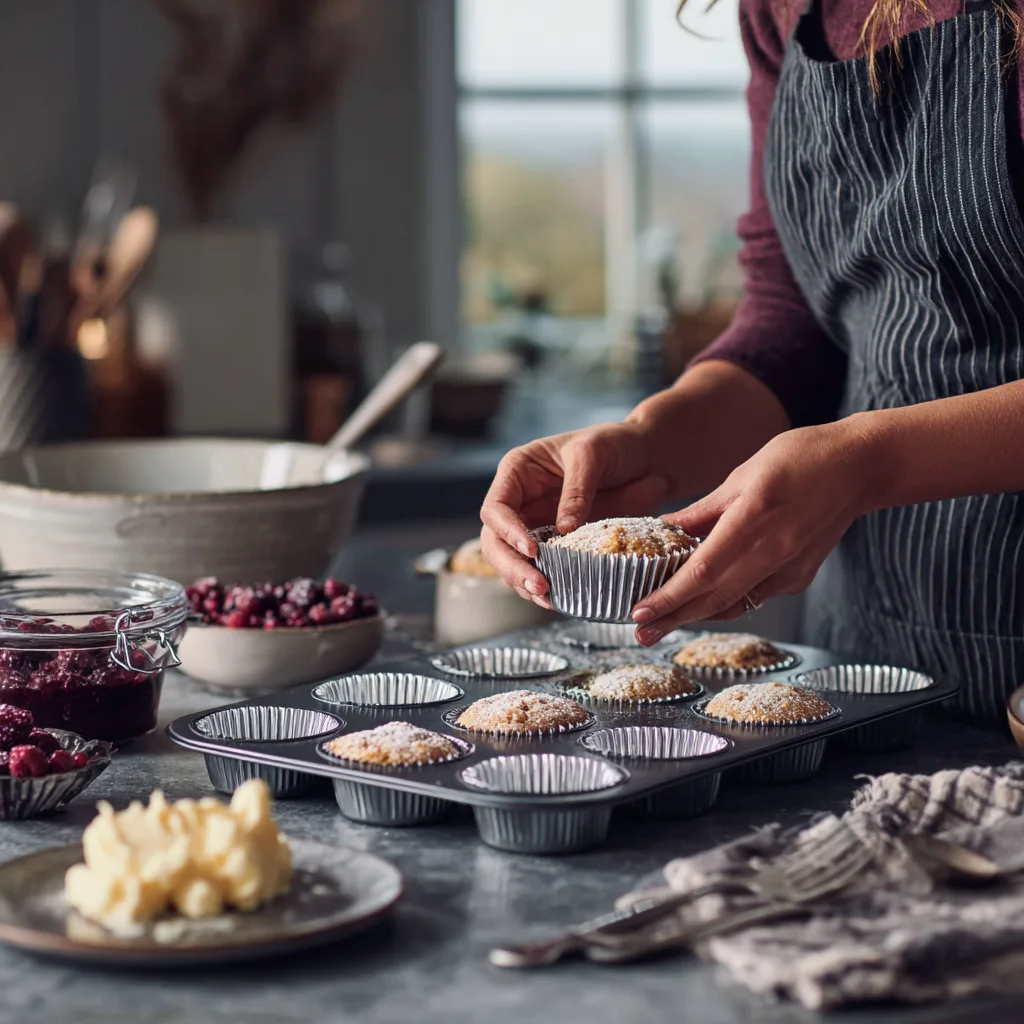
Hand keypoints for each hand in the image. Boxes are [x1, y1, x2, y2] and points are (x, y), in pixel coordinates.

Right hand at [480, 422, 671, 605]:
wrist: (646, 458)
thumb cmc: (615, 444)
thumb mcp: (593, 454)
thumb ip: (576, 490)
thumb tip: (563, 530)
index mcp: (518, 473)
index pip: (496, 508)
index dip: (507, 531)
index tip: (532, 550)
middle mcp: (520, 502)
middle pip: (495, 542)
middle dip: (512, 567)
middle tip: (539, 586)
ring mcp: (536, 525)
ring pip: (513, 562)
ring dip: (524, 584)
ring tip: (549, 599)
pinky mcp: (557, 545)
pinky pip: (542, 570)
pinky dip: (547, 587)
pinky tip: (559, 600)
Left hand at [630, 419, 880, 642]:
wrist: (860, 469)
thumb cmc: (801, 458)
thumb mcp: (742, 474)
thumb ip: (703, 509)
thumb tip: (664, 529)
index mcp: (753, 518)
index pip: (704, 571)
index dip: (670, 596)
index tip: (641, 610)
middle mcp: (773, 551)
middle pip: (714, 598)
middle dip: (673, 618)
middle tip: (640, 633)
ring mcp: (790, 569)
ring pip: (734, 604)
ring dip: (695, 617)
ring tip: (660, 626)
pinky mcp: (799, 577)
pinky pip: (753, 597)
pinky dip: (723, 602)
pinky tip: (699, 604)